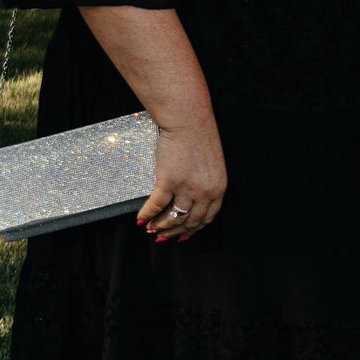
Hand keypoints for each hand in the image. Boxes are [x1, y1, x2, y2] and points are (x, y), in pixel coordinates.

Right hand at [138, 117, 225, 241]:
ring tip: (150, 228)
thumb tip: (192, 200)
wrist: (189, 122)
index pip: (207, 218)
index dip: (193, 230)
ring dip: (159, 227)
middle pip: (190, 222)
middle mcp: (205, 191)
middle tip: (162, 236)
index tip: (183, 235)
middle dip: (174, 232)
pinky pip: (155, 206)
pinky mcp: (169, 181)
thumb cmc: (200, 138)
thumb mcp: (212, 165)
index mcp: (219, 187)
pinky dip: (146, 215)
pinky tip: (140, 218)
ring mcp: (187, 188)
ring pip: (173, 218)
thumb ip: (206, 184)